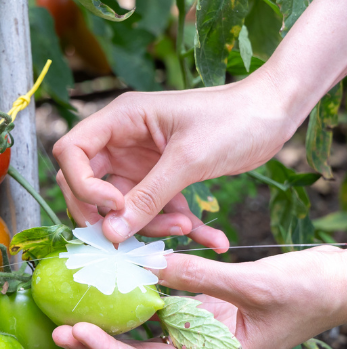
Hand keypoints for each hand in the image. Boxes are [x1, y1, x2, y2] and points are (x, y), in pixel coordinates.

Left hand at [51, 247, 346, 348]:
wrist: (339, 283)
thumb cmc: (310, 293)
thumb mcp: (254, 285)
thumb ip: (201, 278)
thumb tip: (151, 265)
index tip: (80, 334)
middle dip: (98, 344)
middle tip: (57, 327)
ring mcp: (200, 335)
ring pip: (143, 333)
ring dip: (109, 322)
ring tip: (70, 308)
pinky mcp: (201, 311)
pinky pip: (159, 307)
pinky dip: (134, 297)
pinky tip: (107, 284)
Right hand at [52, 76, 295, 250]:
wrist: (276, 112)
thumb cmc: (234, 119)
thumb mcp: (189, 160)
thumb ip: (148, 197)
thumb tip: (111, 234)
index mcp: (120, 121)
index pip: (72, 152)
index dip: (82, 185)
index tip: (114, 206)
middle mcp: (122, 141)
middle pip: (87, 185)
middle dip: (109, 215)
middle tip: (131, 235)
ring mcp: (140, 162)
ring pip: (122, 206)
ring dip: (151, 224)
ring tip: (188, 227)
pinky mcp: (162, 178)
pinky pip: (156, 209)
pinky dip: (177, 225)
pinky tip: (209, 237)